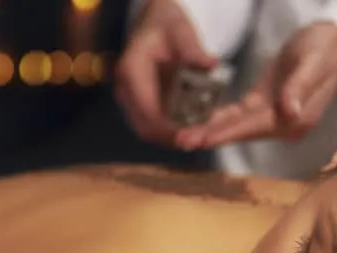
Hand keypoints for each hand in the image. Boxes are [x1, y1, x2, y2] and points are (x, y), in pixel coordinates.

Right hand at [115, 0, 218, 145]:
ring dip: (173, 139)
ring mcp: (130, 101)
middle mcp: (126, 89)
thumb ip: (192, 48)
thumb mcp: (180, 30)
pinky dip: (173, 132)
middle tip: (198, 142)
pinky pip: (155, 127)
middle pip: (145, 127)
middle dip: (171, 138)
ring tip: (199, 139)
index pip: (145, 107)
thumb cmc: (166, 27)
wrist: (155, 28)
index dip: (164, 127)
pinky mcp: (140, 108)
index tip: (187, 135)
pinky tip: (194, 132)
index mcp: (131, 70)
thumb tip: (210, 64)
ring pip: (149, 131)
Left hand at [177, 21, 336, 148]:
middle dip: (212, 136)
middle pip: (243, 131)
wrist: (331, 42)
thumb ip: (300, 87)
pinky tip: (198, 122)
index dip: (228, 133)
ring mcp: (275, 118)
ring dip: (211, 131)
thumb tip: (289, 112)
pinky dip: (219, 120)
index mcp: (297, 119)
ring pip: (237, 126)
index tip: (204, 138)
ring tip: (183, 136)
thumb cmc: (324, 49)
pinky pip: (238, 116)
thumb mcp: (313, 63)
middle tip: (182, 141)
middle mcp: (285, 124)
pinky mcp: (265, 106)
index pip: (255, 127)